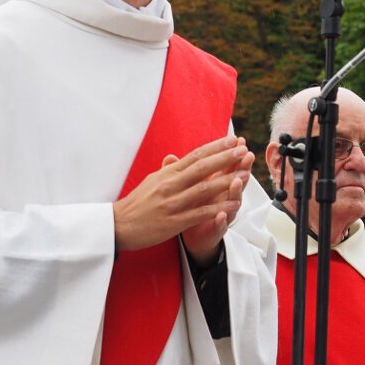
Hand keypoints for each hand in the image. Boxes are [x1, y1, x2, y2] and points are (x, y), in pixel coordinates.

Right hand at [113, 136, 252, 264]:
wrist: (119, 225)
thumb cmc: (137, 202)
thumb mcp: (151, 181)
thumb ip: (167, 170)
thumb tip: (175, 157)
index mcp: (167, 173)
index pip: (194, 156)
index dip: (215, 147)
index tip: (232, 140)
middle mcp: (170, 185)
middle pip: (202, 168)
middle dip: (224, 158)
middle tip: (242, 149)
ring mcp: (172, 203)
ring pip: (204, 189)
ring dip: (226, 181)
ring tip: (245, 174)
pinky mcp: (173, 222)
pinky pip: (200, 213)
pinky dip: (218, 208)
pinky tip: (233, 204)